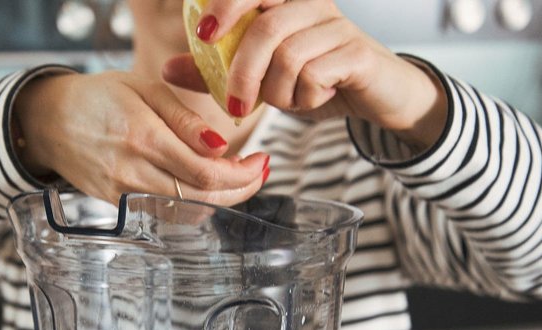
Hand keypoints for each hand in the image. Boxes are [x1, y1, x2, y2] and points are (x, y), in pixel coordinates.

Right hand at [13, 71, 269, 204]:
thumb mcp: (143, 89)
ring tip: (236, 175)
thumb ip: (184, 119)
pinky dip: (194, 204)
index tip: (261, 161)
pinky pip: (167, 213)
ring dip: (220, 198)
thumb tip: (220, 145)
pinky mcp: (118, 207)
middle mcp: (133, 172)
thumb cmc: (98, 98)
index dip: (242, 174)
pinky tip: (204, 185)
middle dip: (241, 189)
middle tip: (259, 172)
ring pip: (187, 211)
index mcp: (142, 137)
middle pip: (202, 198)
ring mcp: (124, 195)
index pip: (205, 172)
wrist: (49, 122)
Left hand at [163, 0, 447, 150]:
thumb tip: (168, 69)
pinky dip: (305, 98)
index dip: (225, 6)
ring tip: (286, 102)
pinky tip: (312, 99)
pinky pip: (316, 76)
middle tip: (237, 107)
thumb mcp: (258, 78)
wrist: (374, 96)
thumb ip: (215, 73)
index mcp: (286, 2)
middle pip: (265, 29)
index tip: (203, 35)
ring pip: (290, 57)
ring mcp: (338, 27)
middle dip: (243, 74)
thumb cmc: (313, 80)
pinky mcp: (357, 54)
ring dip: (279, 92)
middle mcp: (313, 5)